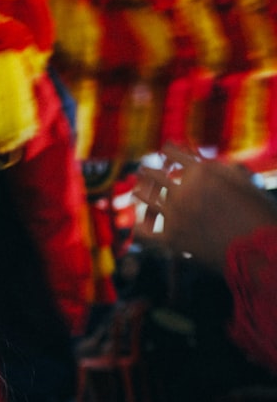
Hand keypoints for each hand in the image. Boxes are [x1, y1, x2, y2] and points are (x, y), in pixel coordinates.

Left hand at [133, 144, 276, 272]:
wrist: (262, 251)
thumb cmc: (260, 215)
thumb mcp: (244, 183)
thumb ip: (221, 169)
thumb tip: (204, 159)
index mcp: (202, 172)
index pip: (174, 154)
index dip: (168, 151)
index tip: (165, 150)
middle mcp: (184, 190)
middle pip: (155, 174)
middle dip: (149, 170)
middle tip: (144, 170)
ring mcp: (175, 215)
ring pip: (144, 197)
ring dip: (141, 190)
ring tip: (138, 188)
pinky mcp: (172, 239)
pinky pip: (144, 231)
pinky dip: (139, 224)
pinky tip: (139, 220)